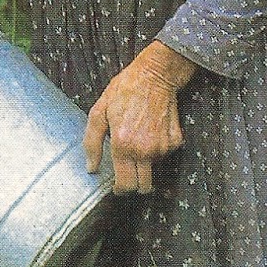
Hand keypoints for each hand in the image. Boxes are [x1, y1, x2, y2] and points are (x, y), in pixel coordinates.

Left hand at [83, 41, 195, 194]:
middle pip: (143, 186)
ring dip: (145, 165)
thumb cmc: (124, 91)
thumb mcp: (99, 111)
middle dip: (135, 185)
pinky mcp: (175, 141)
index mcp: (123, 145)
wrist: (154, 76)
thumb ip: (92, 142)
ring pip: (153, 170)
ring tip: (137, 144)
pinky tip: (150, 133)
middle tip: (127, 174)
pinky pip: (164, 155)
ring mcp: (162, 147)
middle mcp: (145, 151)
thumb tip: (91, 168)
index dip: (120, 190)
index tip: (117, 187)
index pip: (125, 184)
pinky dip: (157, 150)